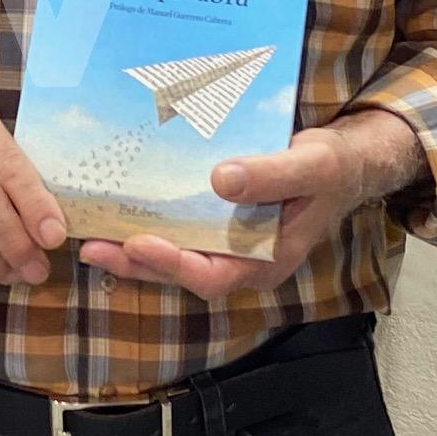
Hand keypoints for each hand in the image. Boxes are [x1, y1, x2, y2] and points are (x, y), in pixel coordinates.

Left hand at [78, 109, 422, 300]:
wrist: (345, 160)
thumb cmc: (333, 167)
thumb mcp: (312, 166)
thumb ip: (272, 176)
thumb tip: (222, 180)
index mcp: (266, 260)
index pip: (211, 275)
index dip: (172, 264)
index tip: (138, 244)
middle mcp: (242, 258)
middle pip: (181, 270)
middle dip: (136, 261)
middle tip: (92, 244)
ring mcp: (228, 241)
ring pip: (174, 252)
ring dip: (133, 246)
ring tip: (91, 234)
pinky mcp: (219, 220)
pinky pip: (179, 228)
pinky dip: (150, 221)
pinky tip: (120, 207)